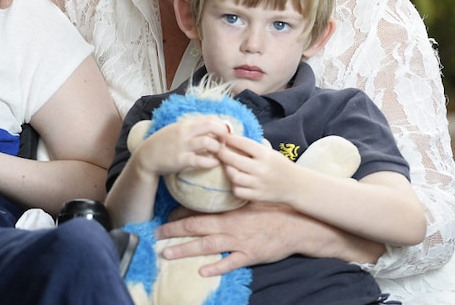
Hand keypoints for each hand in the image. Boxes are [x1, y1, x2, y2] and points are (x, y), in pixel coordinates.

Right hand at [137, 116, 228, 175]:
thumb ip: (193, 126)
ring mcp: (183, 146)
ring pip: (208, 143)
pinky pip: (201, 161)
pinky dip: (211, 162)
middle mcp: (184, 132)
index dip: (222, 125)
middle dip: (224, 133)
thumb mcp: (177, 129)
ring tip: (219, 153)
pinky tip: (214, 164)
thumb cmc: (164, 143)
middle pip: (211, 126)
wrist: (146, 157)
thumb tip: (213, 124)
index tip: (226, 132)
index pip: (210, 118)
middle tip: (226, 142)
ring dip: (218, 148)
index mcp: (185, 123)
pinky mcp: (181, 160)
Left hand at [155, 201, 383, 275]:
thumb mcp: (252, 198)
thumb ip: (234, 195)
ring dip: (184, 251)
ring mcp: (238, 242)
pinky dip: (215, 267)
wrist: (298, 224)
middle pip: (195, 229)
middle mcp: (229, 226)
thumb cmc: (274, 208)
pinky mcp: (249, 256)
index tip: (165, 217)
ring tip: (166, 254)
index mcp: (228, 211)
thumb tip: (220, 183)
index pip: (199, 212)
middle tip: (156, 235)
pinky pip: (229, 263)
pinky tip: (201, 271)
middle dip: (173, 232)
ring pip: (206, 247)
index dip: (180, 215)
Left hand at [219, 134, 294, 202]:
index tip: (223, 137)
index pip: (244, 143)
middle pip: (234, 160)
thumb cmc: (279, 166)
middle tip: (216, 150)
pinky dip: (234, 186)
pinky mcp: (257, 196)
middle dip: (222, 153)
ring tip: (226, 166)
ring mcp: (259, 184)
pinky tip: (236, 181)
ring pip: (234, 176)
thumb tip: (231, 137)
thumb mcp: (270, 152)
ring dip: (228, 170)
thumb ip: (253, 146)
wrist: (296, 185)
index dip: (230, 139)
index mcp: (266, 155)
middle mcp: (262, 169)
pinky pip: (238, 191)